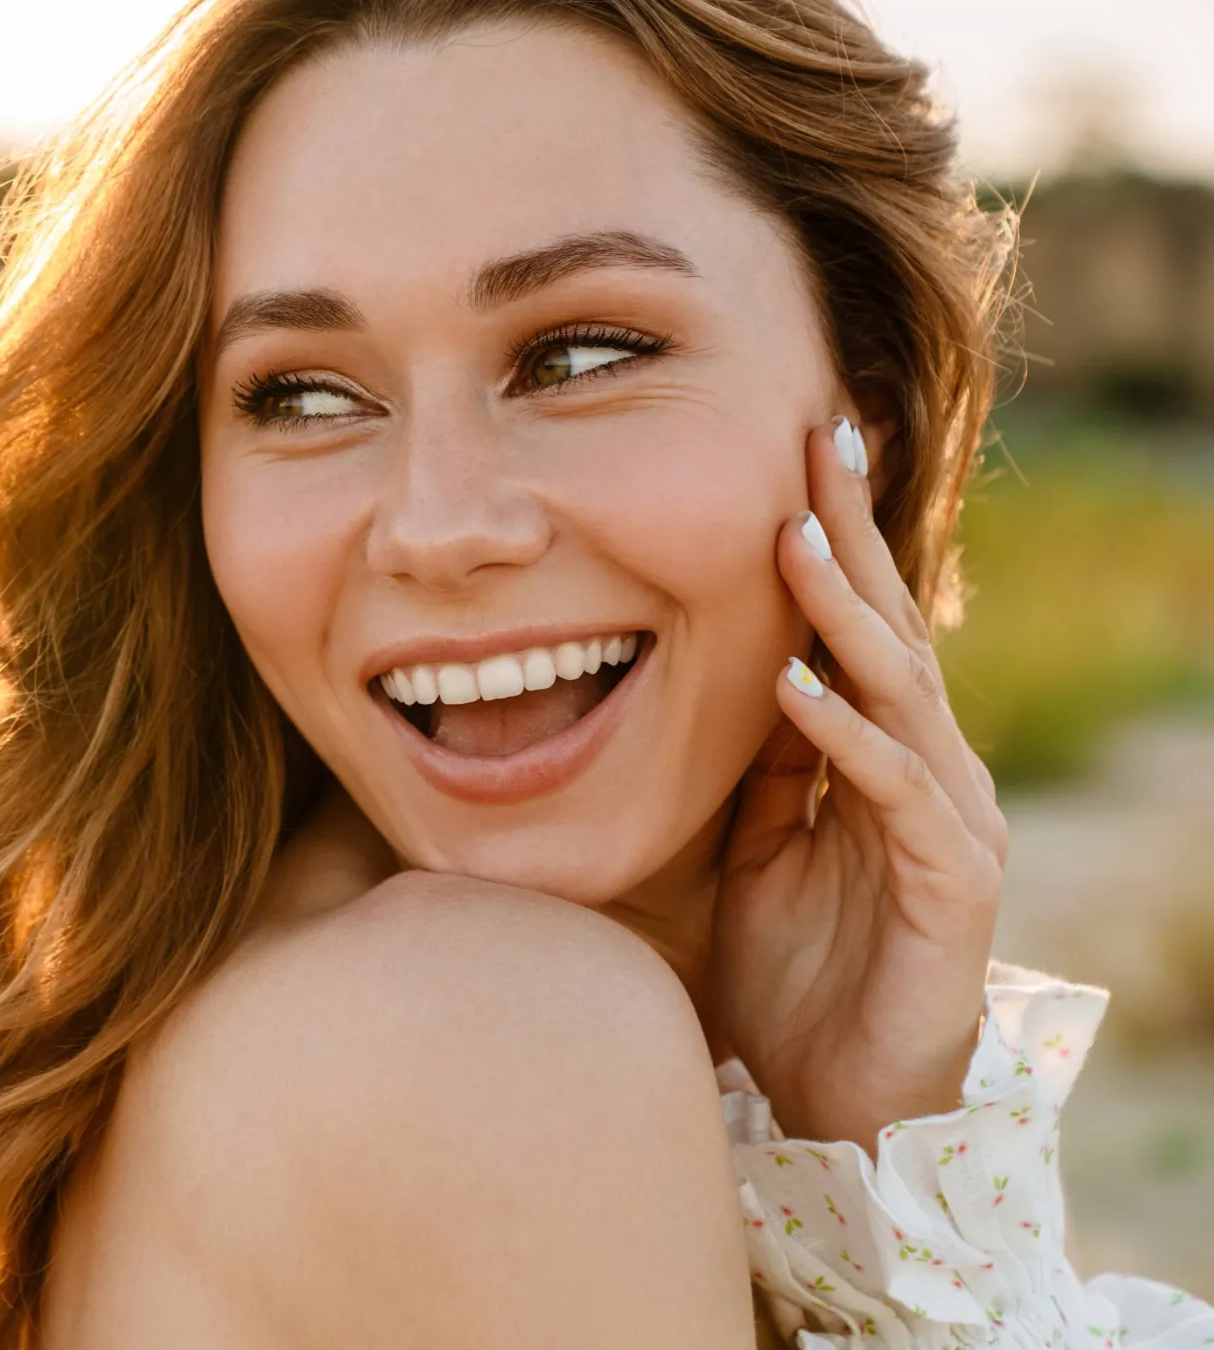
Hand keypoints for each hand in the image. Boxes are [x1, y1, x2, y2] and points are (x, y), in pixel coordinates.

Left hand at [712, 417, 1006, 1155]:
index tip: (790, 453)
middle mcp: (925, 771)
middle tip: (818, 439)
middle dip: (849, 534)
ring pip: (899, 694)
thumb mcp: (752, 851)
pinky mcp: (950, 881)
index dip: (825, 542)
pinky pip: (894, 789)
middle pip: (887, 631)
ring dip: (845, 614)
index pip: (851, 627)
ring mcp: (946, 821)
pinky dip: (845, 733)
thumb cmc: (791, 977)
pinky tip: (797, 684)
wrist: (838, 1102)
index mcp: (875, 758)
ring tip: (796, 539)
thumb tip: (728, 677)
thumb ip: (756, 769)